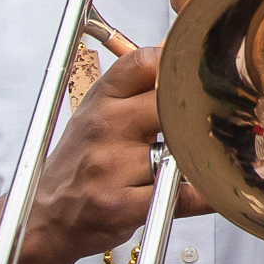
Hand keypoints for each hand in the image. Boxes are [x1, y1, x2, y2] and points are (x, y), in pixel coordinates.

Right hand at [33, 41, 203, 263]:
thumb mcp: (98, 112)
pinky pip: (181, 195)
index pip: (145, 63)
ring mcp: (112, 166)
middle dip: (195, 115)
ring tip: (204, 158)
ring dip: (199, 156)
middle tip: (216, 121)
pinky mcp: (122, 205)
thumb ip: (136, 83)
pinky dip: (204, 195)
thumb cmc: (80, 163)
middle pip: (170, 102)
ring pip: (181, 149)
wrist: (47, 216)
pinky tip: (211, 189)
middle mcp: (105, 127)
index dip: (177, 66)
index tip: (197, 77)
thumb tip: (175, 48)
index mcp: (100, 100)